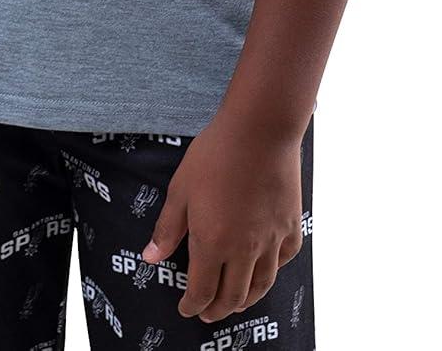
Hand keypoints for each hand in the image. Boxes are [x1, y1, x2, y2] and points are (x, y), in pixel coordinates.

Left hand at [141, 106, 304, 321]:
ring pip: (261, 286)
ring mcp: (271, 240)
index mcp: (213, 244)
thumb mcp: (181, 189)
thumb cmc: (216, 154)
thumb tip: (151, 258)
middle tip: (208, 313)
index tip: (186, 309)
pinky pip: (283, 261)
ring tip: (236, 303)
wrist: (259, 129)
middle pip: (233, 297)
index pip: (202, 292)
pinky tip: (266, 269)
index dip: (192, 306)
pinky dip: (273, 273)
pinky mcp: (290, 226)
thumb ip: (167, 228)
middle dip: (217, 310)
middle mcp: (244, 250)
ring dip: (246, 300)